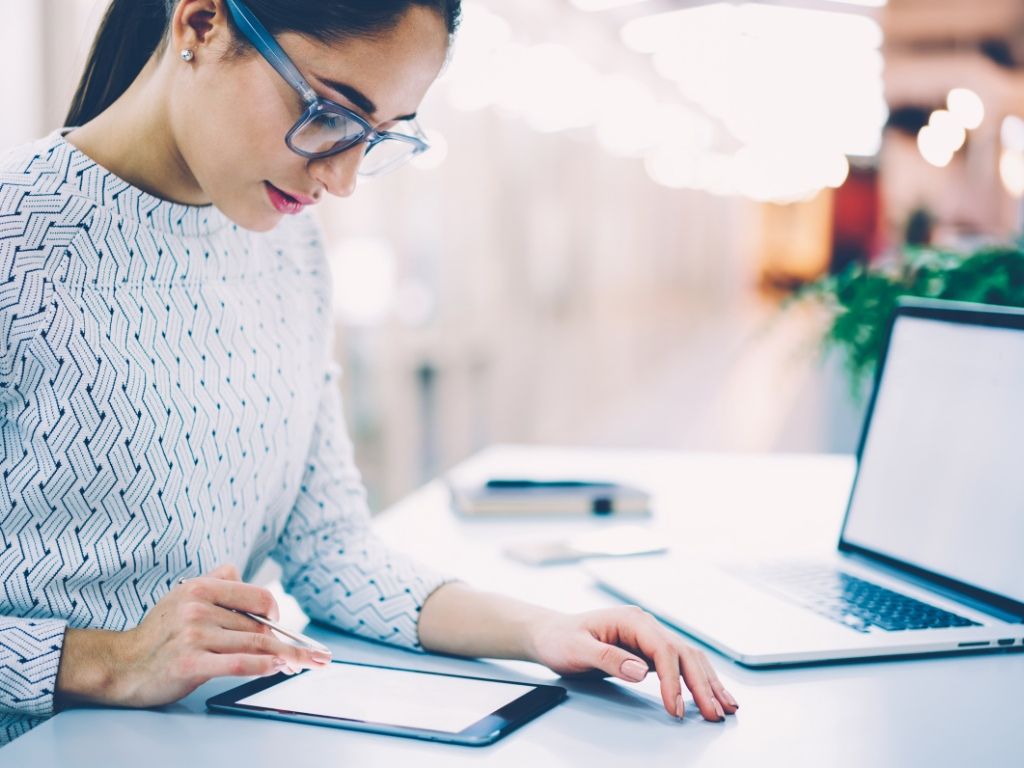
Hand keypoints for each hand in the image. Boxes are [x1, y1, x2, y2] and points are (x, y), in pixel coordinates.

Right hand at [58, 563, 331, 709]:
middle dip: (283, 641)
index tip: (283, 625)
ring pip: (254, 645)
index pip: (257, 596)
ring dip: (283, 657)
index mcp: (201, 588)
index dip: (275, 612)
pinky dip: (263, 666)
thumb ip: (213, 582)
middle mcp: (199, 608)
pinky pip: (238, 663)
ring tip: (301, 663)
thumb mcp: (182, 596)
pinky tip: (278, 668)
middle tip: (308, 654)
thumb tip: (237, 569)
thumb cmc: (158, 633)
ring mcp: (194, 636)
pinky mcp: (191, 663)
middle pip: (258, 626)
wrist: (121, 665)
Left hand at [527, 605, 738, 721]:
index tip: (676, 707)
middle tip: (715, 713)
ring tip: (726, 706)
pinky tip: (711, 693)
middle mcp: (645, 625)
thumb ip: (608, 658)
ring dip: (708, 682)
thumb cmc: (560, 638)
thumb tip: (641, 670)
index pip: (663, 650)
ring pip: (688, 658)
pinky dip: (698, 680)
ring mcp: (649, 637)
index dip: (673, 680)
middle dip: (702, 684)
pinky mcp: (648, 651)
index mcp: (631, 620)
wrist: (550, 634)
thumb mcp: (577, 649)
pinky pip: (680, 665)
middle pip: (684, 654)